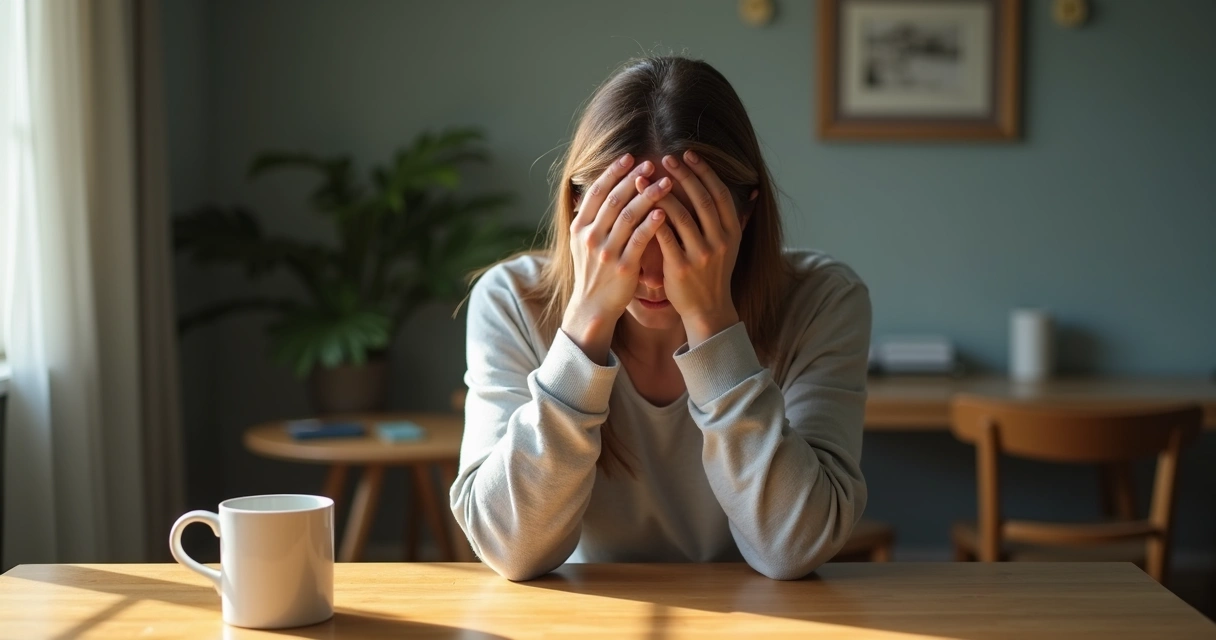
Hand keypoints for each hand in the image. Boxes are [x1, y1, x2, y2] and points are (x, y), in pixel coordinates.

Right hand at [562, 153, 672, 362]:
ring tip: (667, 183)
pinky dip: (652, 223)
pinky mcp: (623, 266)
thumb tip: (600, 187)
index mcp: (580, 226)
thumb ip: (591, 217)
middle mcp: (590, 236)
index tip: (630, 157)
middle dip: (633, 178)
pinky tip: (665, 211)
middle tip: (652, 164)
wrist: (593, 306)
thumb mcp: (583, 242)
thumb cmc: (594, 270)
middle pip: (614, 199)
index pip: (597, 191)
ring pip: (628, 216)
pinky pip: (639, 239)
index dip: (613, 172)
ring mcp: (606, 251)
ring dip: (648, 196)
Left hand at [645, 151, 741, 346]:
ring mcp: (701, 254)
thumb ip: (737, 217)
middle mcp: (720, 241)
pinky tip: (640, 206)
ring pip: (680, 215)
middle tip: (666, 157)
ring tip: (644, 178)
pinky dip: (653, 219)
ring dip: (661, 193)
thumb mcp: (732, 245)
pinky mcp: (681, 267)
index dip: (704, 171)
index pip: (719, 193)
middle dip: (683, 175)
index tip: (688, 154)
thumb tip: (752, 189)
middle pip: (701, 199)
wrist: (708, 309)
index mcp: (733, 231)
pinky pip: (665, 237)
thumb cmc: (715, 273)